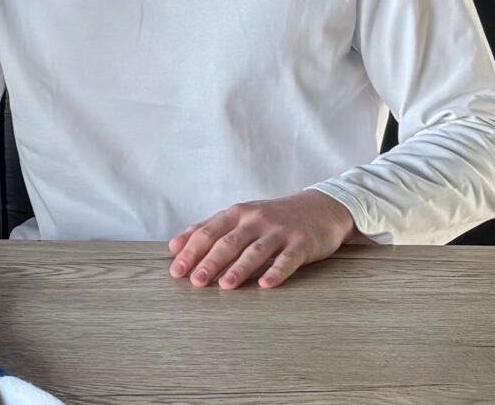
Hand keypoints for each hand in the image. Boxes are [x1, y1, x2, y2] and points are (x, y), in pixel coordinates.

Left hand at [168, 190, 357, 288]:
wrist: (320, 208)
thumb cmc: (273, 218)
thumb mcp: (240, 217)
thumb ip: (208, 229)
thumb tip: (174, 247)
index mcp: (237, 213)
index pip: (208, 232)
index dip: (191, 251)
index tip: (176, 271)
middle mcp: (256, 220)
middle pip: (229, 242)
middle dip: (210, 262)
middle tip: (195, 281)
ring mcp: (279, 231)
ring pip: (255, 251)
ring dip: (239, 269)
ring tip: (225, 286)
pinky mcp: (302, 243)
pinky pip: (288, 260)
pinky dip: (277, 272)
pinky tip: (266, 285)